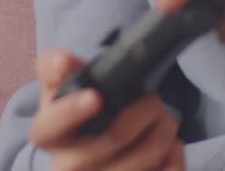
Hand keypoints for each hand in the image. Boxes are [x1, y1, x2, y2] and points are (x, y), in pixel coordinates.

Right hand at [29, 48, 184, 170]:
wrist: (93, 149)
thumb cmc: (83, 113)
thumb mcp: (66, 88)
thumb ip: (56, 66)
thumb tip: (62, 63)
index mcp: (50, 136)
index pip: (49, 128)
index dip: (70, 112)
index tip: (94, 97)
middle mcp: (69, 167)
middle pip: (116, 134)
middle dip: (147, 108)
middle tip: (154, 99)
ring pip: (149, 153)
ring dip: (165, 127)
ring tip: (162, 119)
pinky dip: (175, 152)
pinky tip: (167, 146)